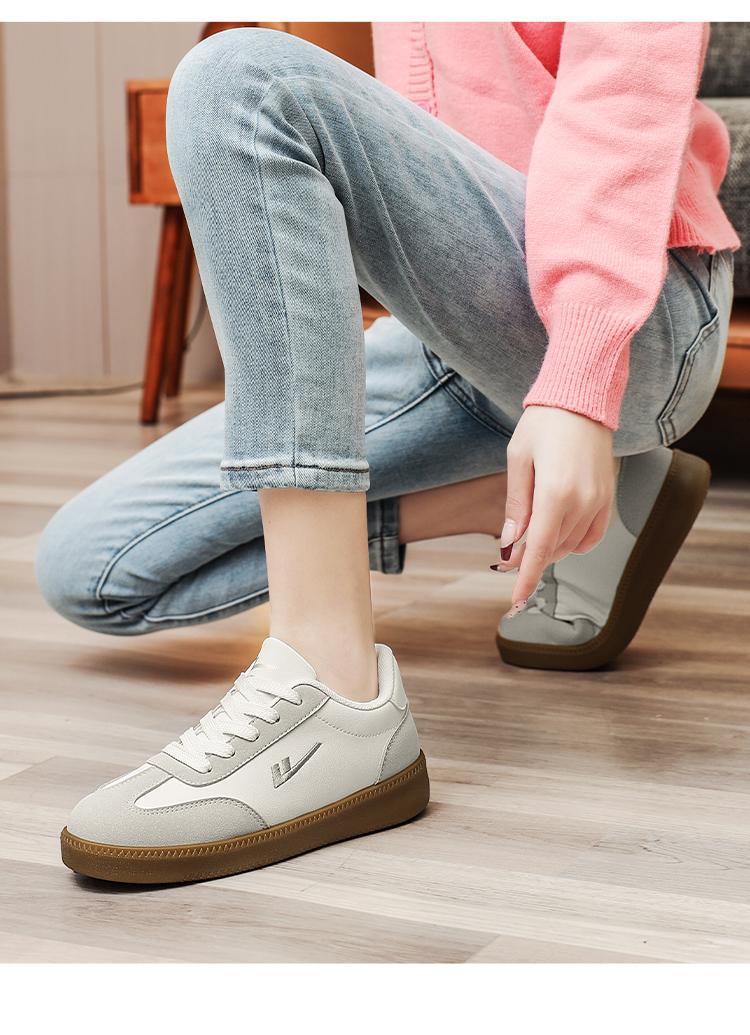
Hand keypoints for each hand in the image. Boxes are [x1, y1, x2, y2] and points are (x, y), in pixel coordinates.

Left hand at [495, 406, 615, 612]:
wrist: (582, 399)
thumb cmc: (543, 424)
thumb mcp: (518, 460)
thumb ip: (516, 505)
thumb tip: (510, 543)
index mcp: (556, 493)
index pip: (541, 548)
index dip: (526, 577)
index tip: (515, 600)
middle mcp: (583, 501)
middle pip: (554, 548)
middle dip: (531, 557)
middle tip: (509, 555)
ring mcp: (601, 500)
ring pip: (573, 545)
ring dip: (551, 548)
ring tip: (531, 537)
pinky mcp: (609, 496)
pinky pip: (593, 534)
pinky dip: (575, 542)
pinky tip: (559, 535)